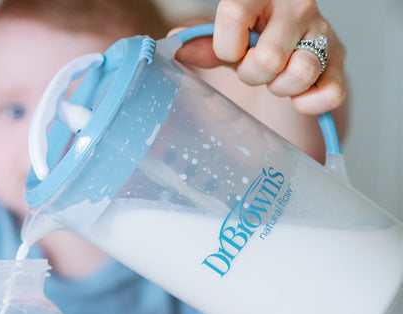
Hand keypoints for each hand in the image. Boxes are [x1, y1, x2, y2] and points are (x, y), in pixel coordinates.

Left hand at [175, 0, 345, 114]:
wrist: (291, 48)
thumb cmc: (252, 41)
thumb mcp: (225, 41)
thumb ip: (203, 44)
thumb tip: (174, 43)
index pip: (232, 15)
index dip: (226, 47)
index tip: (231, 52)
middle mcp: (297, 5)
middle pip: (267, 58)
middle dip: (254, 75)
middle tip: (255, 70)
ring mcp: (322, 32)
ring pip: (301, 72)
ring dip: (282, 88)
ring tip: (277, 80)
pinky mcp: (339, 61)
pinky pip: (330, 93)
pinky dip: (311, 103)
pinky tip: (299, 99)